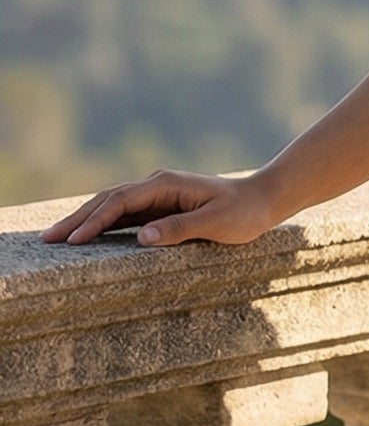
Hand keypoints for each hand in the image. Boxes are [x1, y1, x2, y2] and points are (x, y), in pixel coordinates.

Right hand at [41, 169, 282, 248]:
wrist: (262, 199)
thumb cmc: (243, 213)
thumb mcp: (215, 224)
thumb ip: (179, 230)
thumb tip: (142, 238)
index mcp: (165, 184)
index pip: (119, 202)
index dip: (94, 221)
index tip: (73, 240)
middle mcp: (156, 185)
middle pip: (106, 200)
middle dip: (77, 219)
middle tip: (48, 238)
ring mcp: (157, 195)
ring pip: (112, 206)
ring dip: (86, 221)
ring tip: (59, 237)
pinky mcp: (161, 206)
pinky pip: (126, 215)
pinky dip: (104, 224)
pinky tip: (89, 236)